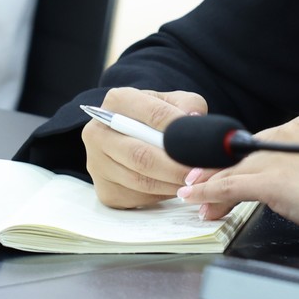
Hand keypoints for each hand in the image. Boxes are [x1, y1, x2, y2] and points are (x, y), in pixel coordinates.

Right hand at [82, 87, 208, 207]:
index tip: (200, 144)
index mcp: (117, 102)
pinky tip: (178, 188)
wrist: (128, 137)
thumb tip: (194, 120)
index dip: (178, 129)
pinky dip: (163, 195)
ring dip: (172, 185)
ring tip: (195, 182)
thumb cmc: (153, 118)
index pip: (152, 114)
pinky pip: (140, 198)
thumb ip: (187, 104)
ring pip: (141, 181)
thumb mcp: (171, 101)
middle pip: (141, 155)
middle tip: (200, 172)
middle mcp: (98, 132)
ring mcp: (98, 164)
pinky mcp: (106, 191)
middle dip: (175, 167)